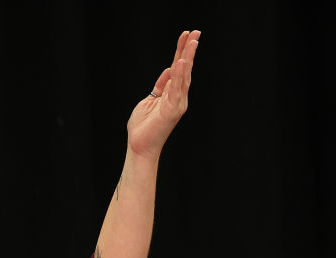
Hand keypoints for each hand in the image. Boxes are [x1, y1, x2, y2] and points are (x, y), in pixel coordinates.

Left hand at [126, 30, 199, 159]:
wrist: (139, 147)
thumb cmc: (143, 127)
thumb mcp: (150, 100)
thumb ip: (161, 86)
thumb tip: (169, 69)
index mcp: (173, 95)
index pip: (179, 69)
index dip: (182, 52)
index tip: (187, 35)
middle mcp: (178, 98)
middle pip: (185, 70)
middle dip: (189, 50)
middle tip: (195, 32)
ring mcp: (176, 104)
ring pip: (183, 77)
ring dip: (187, 58)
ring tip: (191, 42)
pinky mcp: (170, 111)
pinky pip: (175, 90)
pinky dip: (178, 76)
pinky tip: (180, 63)